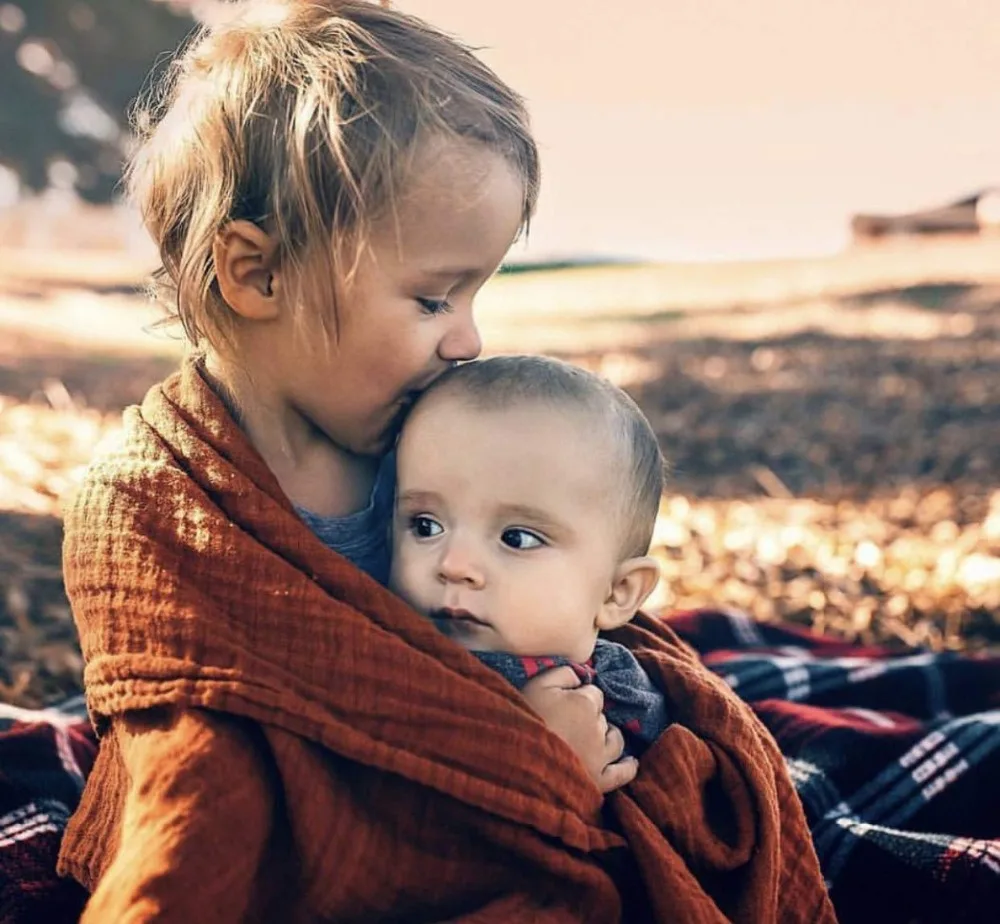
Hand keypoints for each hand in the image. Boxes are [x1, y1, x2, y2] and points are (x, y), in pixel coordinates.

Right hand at [522, 665, 637, 793]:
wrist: (514, 756)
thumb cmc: (524, 716)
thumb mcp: (537, 684)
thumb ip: (563, 672)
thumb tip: (581, 673)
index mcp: (585, 704)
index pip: (594, 693)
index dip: (580, 696)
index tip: (564, 702)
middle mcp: (598, 729)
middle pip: (603, 717)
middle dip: (590, 717)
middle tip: (568, 722)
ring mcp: (600, 757)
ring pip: (615, 741)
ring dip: (607, 736)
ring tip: (591, 737)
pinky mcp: (599, 781)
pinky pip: (622, 774)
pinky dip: (628, 767)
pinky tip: (631, 762)